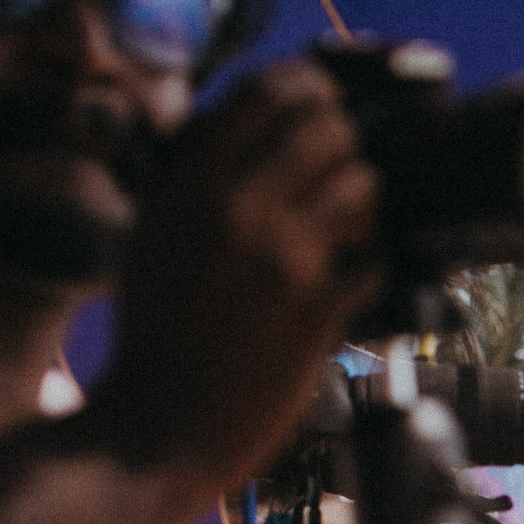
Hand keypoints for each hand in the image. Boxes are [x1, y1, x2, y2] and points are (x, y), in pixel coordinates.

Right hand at [92, 61, 380, 481]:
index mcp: (185, 187)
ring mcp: (281, 262)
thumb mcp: (150, 240)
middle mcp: (233, 212)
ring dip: (366, 203)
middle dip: (346, 146)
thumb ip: (193, 185)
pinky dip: (370, 268)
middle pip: (325, 132)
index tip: (324, 104)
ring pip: (360, 188)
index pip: (262, 100)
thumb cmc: (155, 339)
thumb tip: (248, 141)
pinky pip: (373, 264)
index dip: (306, 94)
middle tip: (345, 168)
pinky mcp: (319, 312)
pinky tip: (352, 282)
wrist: (159, 429)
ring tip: (352, 228)